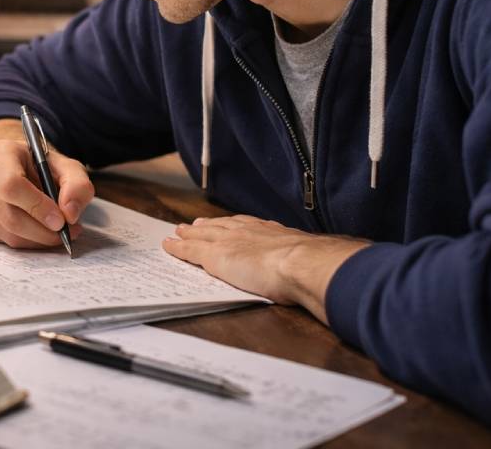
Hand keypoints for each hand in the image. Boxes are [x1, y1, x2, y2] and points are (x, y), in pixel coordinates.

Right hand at [0, 135, 93, 249]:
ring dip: (37, 240)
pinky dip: (26, 242)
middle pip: (9, 216)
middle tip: (67, 233)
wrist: (17, 167)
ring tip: (57, 232)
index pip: (11, 185)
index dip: (37, 207)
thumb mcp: (67, 167)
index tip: (61, 221)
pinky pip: (1, 241)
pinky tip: (37, 230)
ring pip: (7, 233)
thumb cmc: (42, 167)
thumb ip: (77, 185)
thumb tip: (70, 214)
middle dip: (43, 231)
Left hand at [163, 215, 368, 323]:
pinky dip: (177, 248)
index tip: (226, 223)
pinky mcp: (214, 256)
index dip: (233, 225)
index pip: (247, 225)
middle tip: (194, 224)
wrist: (300, 264)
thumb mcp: (308, 257)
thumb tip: (322, 267)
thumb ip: (306, 260)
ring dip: (188, 234)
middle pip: (221, 226)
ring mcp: (230, 242)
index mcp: (271, 232)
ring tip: (178, 232)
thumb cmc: (311, 266)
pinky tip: (168, 246)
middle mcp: (248, 231)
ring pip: (202, 236)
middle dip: (206, 226)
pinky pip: (189, 251)